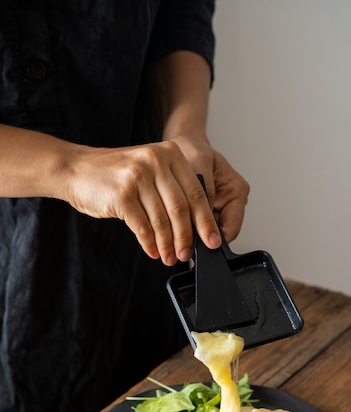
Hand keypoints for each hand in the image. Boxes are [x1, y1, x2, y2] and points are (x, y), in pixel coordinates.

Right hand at [65, 140, 221, 265]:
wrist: (75, 169)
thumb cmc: (114, 175)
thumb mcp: (149, 170)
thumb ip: (171, 190)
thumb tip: (194, 226)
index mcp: (169, 153)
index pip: (196, 192)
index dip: (206, 220)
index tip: (212, 240)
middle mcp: (155, 161)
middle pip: (181, 208)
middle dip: (187, 237)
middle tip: (188, 254)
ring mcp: (138, 177)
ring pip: (162, 220)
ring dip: (168, 244)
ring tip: (169, 257)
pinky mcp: (122, 195)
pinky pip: (142, 227)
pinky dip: (150, 243)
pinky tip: (153, 252)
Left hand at [167, 133, 249, 242]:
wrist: (185, 146)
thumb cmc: (193, 149)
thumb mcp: (197, 162)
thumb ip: (202, 190)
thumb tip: (202, 220)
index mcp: (236, 191)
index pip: (231, 229)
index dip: (212, 239)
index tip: (194, 245)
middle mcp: (231, 201)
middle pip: (218, 233)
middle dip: (200, 237)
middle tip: (180, 235)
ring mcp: (219, 207)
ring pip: (207, 232)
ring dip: (192, 231)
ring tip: (176, 220)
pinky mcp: (206, 210)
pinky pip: (198, 226)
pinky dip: (187, 225)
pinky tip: (177, 216)